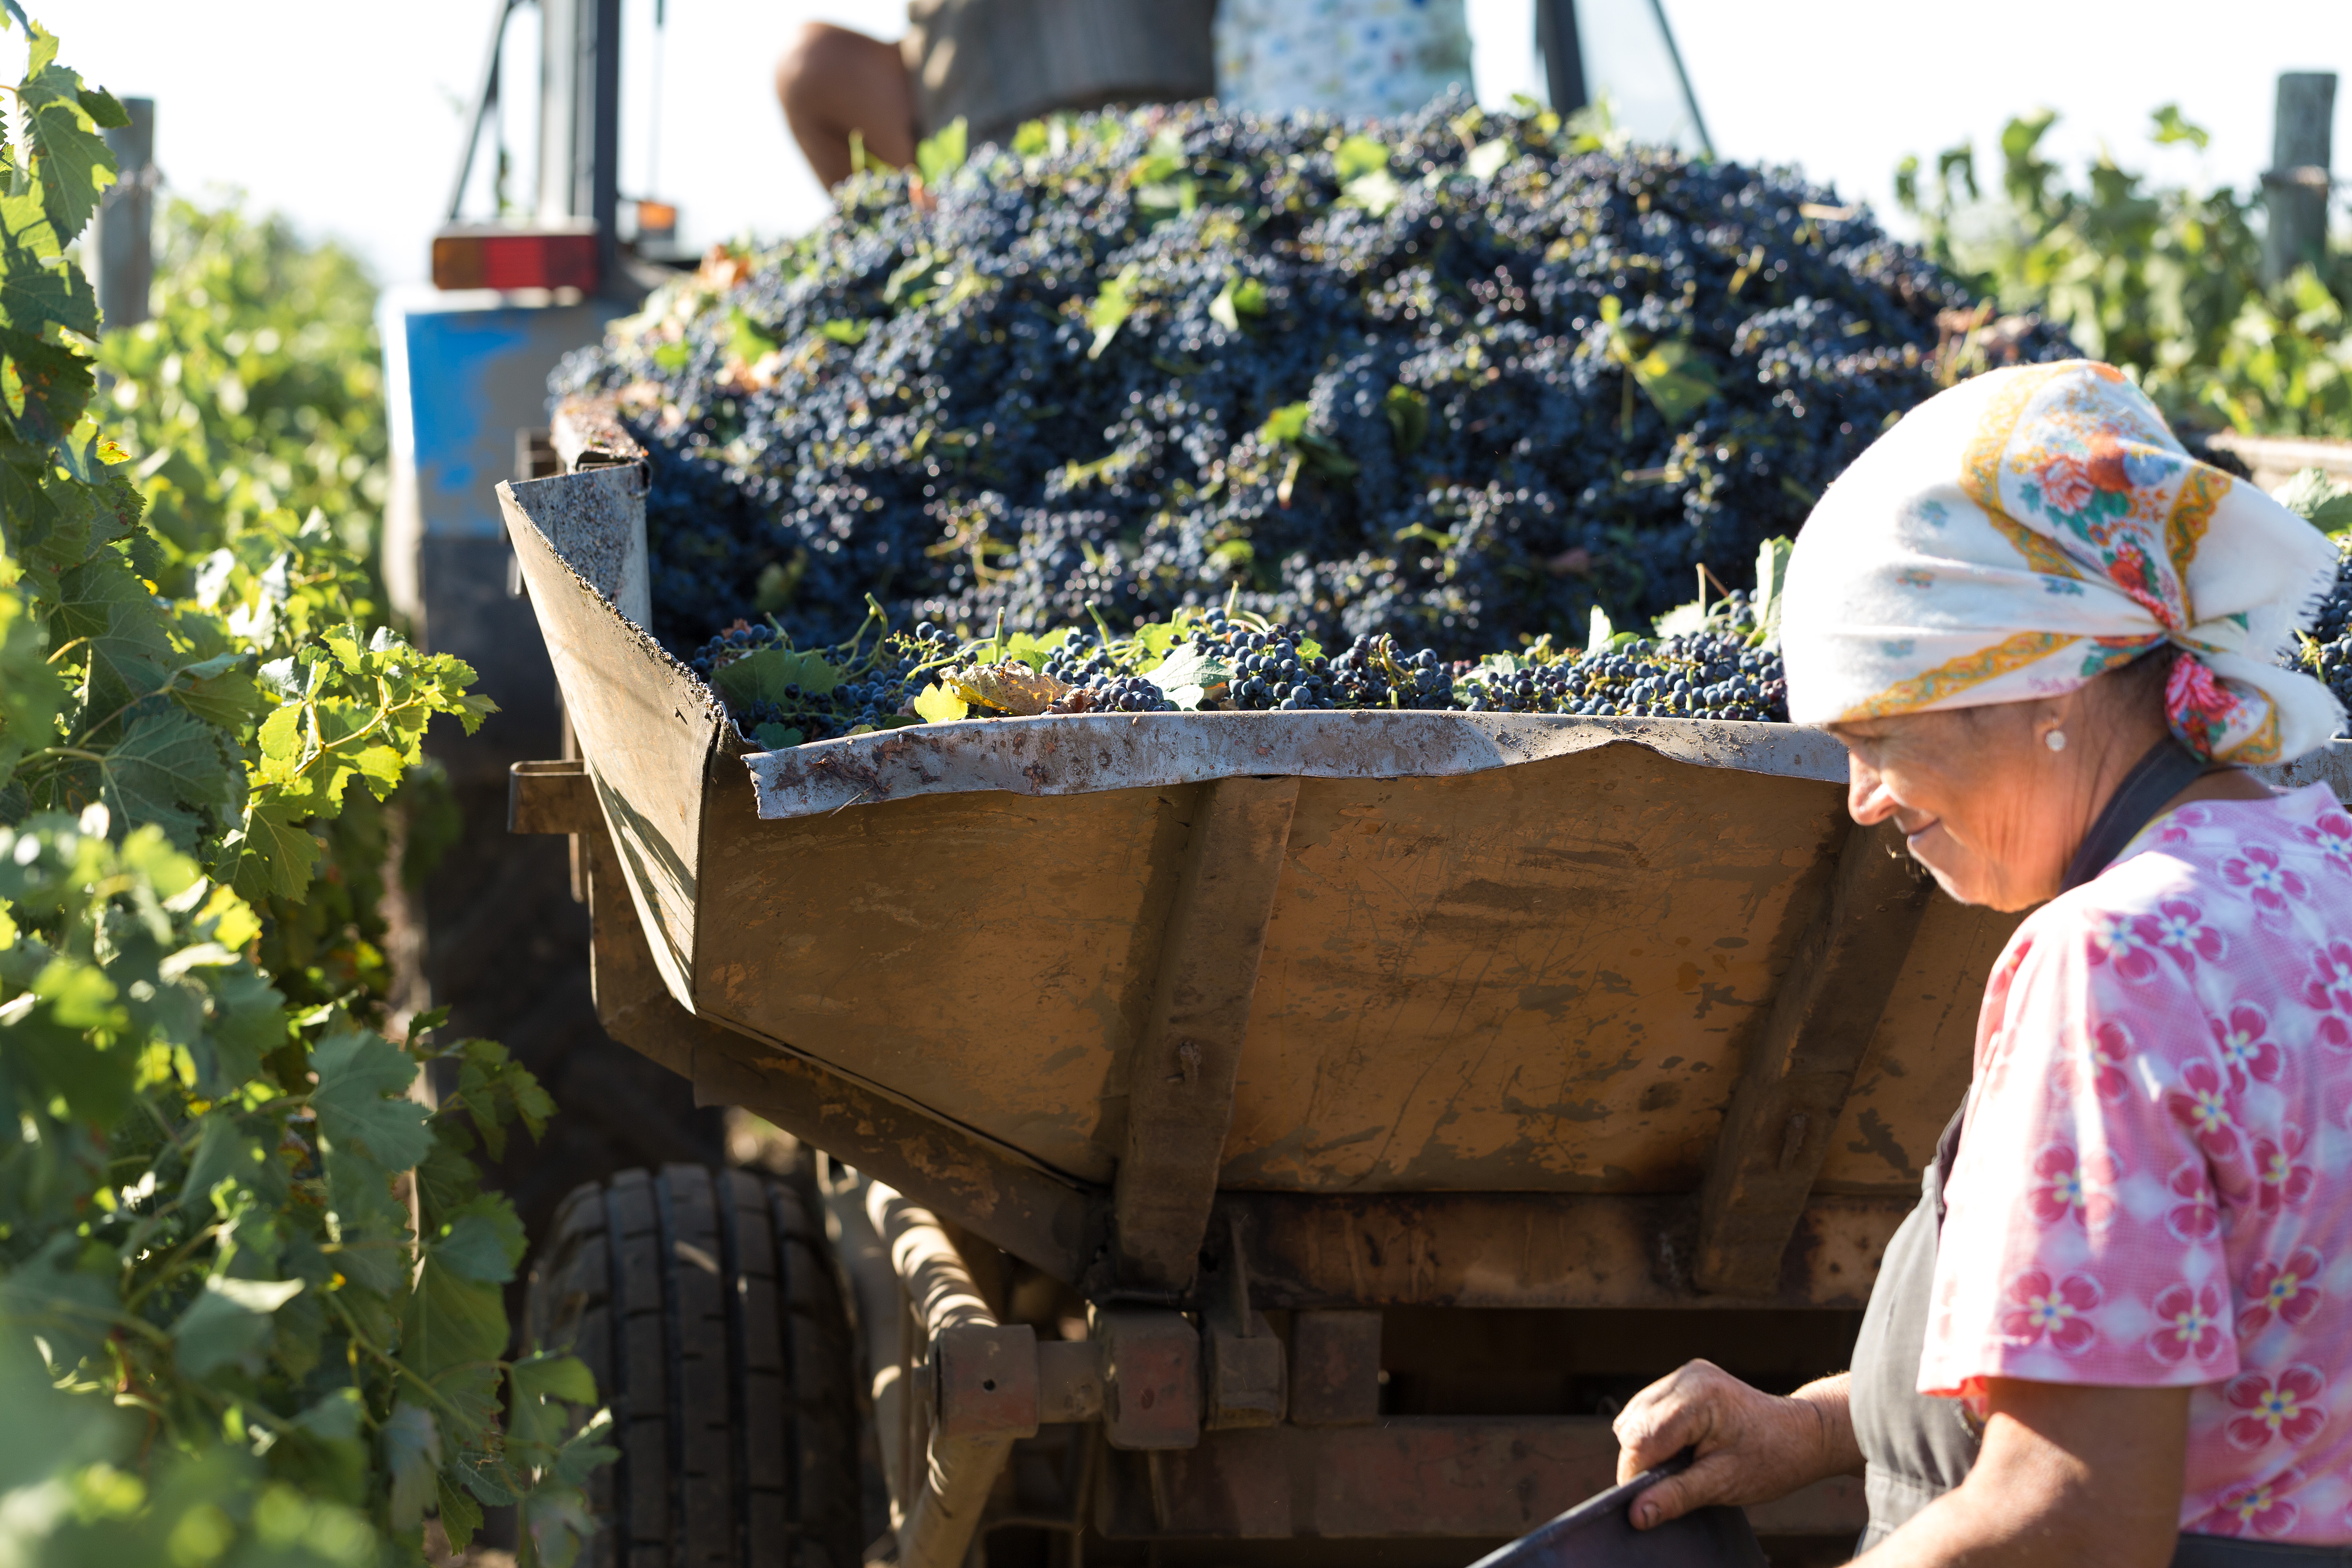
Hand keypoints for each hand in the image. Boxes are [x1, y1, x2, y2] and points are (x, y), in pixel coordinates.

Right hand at [1612, 1361, 1859, 1529]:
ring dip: (1647, 1446)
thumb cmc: (1771, 1459)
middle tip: (1669, 1485)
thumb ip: (1676, 1495)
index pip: (1641, 1439)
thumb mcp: (1723, 1484)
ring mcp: (1685, 1375)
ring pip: (1636, 1415)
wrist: (1803, 1435)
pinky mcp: (1686, 1380)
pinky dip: (1655, 1433)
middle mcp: (1687, 1377)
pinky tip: (1679, 1448)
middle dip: (1641, 1460)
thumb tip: (1637, 1514)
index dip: (1637, 1475)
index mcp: (1698, 1397)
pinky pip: (1649, 1408)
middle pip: (1633, 1425)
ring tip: (1679, 1465)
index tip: (1646, 1502)